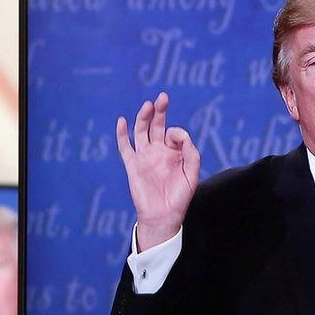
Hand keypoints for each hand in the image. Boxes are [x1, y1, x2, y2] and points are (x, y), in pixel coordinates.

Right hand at [116, 92, 200, 250]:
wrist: (162, 216)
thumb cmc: (179, 197)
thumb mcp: (192, 174)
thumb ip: (191, 153)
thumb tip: (180, 135)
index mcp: (173, 153)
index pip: (174, 133)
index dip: (177, 132)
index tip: (178, 141)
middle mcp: (158, 152)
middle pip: (156, 125)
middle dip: (159, 111)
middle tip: (162, 97)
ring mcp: (144, 157)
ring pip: (141, 132)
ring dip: (143, 117)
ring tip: (148, 105)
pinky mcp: (132, 165)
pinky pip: (125, 148)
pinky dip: (122, 134)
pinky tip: (122, 121)